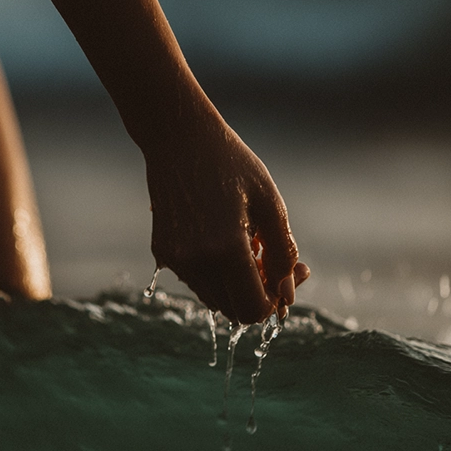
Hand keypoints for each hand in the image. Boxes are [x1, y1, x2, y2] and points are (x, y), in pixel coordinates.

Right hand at [144, 109, 308, 323]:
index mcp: (226, 250)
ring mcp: (175, 260)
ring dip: (237, 285)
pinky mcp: (163, 253)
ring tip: (248, 244)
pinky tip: (224, 239)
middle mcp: (196, 262)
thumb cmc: (231, 163)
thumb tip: (287, 295)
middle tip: (271, 259)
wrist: (178, 139)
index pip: (254, 310)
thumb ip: (283, 253)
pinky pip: (197, 282)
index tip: (286, 276)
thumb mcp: (270, 202)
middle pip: (235, 311)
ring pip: (216, 300)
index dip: (275, 303)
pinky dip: (216, 274)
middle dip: (259, 294)